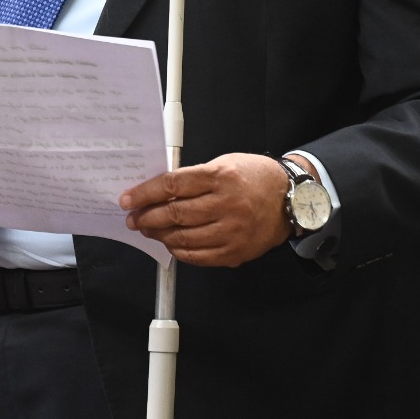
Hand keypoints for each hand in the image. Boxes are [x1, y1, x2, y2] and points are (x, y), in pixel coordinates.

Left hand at [120, 152, 292, 266]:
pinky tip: (170, 243)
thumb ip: (195, 177)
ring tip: (148, 229)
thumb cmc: (256, 177)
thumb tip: (160, 191)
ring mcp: (232, 231)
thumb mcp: (225, 164)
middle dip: (147, 217)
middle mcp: (226, 204)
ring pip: (183, 237)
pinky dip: (179, 250)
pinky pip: (198, 256)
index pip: (172, 185)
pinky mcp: (235, 252)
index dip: (145, 193)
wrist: (291, 200)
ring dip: (159, 235)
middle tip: (134, 217)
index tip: (129, 198)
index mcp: (221, 177)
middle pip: (175, 213)